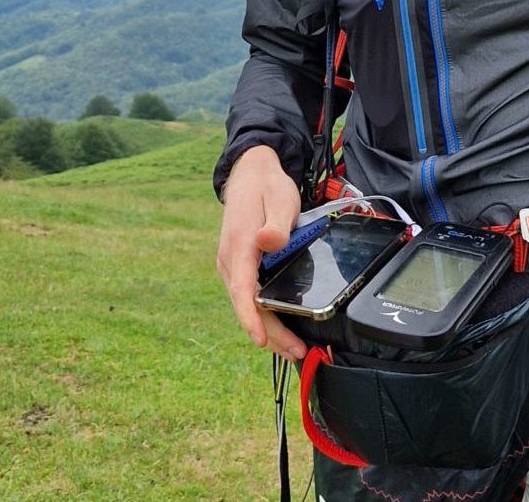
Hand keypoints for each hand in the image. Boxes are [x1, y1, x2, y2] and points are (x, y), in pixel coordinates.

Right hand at [215, 144, 308, 362]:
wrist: (251, 174)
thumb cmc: (268, 187)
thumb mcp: (279, 199)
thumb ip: (276, 223)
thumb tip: (268, 241)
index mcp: (239, 247)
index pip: (243, 290)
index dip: (250, 317)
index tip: (260, 340)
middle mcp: (231, 261)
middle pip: (247, 306)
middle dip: (271, 334)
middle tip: (298, 353)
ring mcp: (233, 266)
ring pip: (248, 305)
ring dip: (269, 329)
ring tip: (293, 350)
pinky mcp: (240, 268)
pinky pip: (249, 298)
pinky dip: (264, 316)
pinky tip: (280, 328)